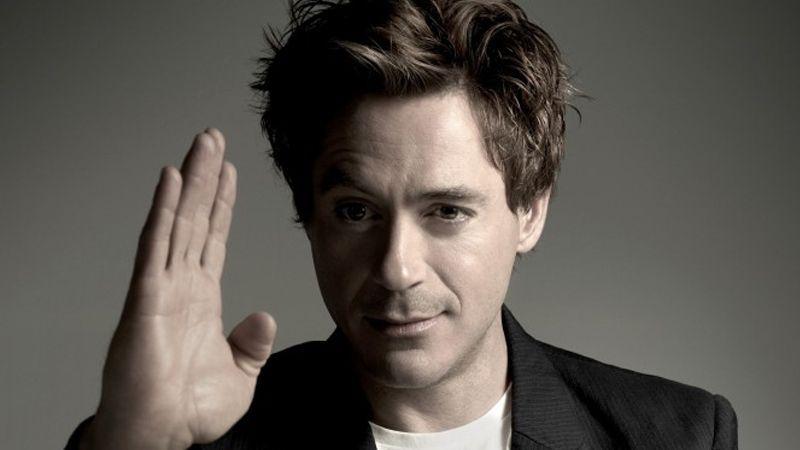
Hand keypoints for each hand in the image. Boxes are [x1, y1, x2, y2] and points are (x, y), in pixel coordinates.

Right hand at [82, 129, 276, 448]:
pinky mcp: (148, 296)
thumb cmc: (189, 409)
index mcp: (202, 298)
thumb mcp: (240, 374)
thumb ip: (252, 344)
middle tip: (213, 137)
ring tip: (201, 143)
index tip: (229, 171)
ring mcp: (163, 286)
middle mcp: (181, 283)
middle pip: (195, 218)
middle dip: (206, 177)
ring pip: (179, 220)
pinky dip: (163, 210)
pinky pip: (157, 245)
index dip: (221, 203)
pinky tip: (170, 179)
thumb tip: (265, 316)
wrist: (161, 433)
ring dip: (189, 180)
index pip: (213, 238)